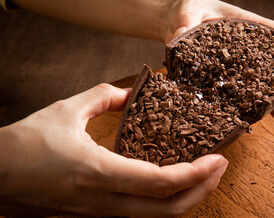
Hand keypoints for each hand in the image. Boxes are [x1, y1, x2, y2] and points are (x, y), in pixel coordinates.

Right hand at [0, 84, 227, 216]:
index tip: (217, 157)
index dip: (196, 173)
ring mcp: (101, 213)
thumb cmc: (25, 144)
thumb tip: (133, 94)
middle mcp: (104, 201)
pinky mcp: (97, 213)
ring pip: (156, 216)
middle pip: (168, 210)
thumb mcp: (67, 109)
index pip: (161, 183)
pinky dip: (165, 200)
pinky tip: (172, 181)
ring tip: (204, 173)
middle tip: (220, 166)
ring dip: (187, 197)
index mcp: (99, 173)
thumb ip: (104, 96)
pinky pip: (141, 212)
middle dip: (202, 191)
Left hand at [165, 0, 273, 118]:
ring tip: (271, 115)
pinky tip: (243, 115)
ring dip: (265, 99)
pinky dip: (242, 101)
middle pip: (270, 65)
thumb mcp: (188, 12)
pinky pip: (234, 88)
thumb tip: (180, 37)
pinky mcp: (220, 72)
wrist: (177, 18)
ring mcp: (234, 61)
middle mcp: (244, 46)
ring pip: (255, 81)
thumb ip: (185, 24)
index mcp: (245, 24)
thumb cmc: (188, 10)